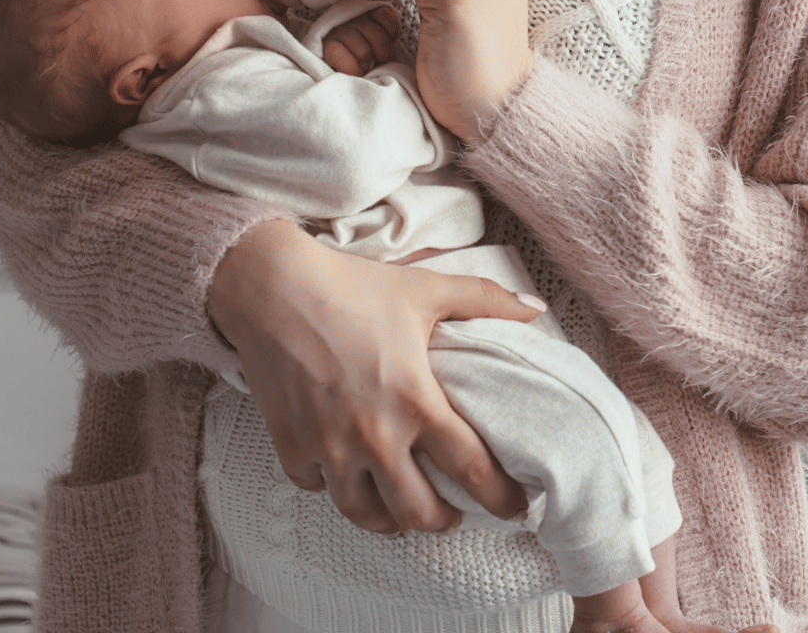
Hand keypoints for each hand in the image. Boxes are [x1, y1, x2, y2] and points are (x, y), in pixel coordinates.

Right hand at [205, 219, 541, 532]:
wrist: (271, 286)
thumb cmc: (352, 286)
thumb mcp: (426, 289)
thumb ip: (485, 299)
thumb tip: (535, 306)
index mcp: (415, 402)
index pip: (472, 470)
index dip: (501, 498)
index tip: (514, 508)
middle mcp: (374, 436)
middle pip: (418, 513)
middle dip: (443, 522)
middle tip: (454, 516)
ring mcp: (328, 447)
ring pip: (363, 515)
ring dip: (388, 520)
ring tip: (402, 512)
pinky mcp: (290, 444)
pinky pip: (315, 486)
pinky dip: (331, 488)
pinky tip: (344, 476)